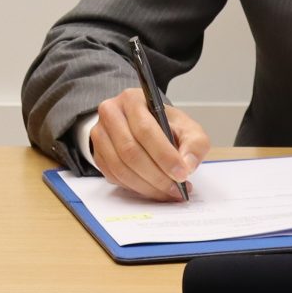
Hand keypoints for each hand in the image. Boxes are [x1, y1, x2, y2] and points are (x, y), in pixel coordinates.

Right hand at [88, 87, 209, 201]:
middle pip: (130, 151)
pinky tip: (153, 190)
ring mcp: (100, 134)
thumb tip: (187, 165)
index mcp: (132, 99)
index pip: (145, 130)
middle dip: (156, 176)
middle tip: (177, 189)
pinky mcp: (97, 154)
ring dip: (147, 186)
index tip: (182, 174)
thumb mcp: (187, 128)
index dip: (164, 155)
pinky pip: (114, 176)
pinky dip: (136, 188)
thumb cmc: (167, 126)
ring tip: (168, 192)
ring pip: (120, 167)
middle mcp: (111, 113)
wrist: (147, 127)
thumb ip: (194, 144)